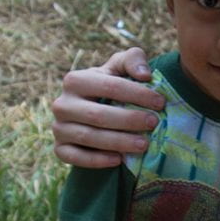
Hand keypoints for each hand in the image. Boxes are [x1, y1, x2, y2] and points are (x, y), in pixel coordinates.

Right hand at [52, 47, 164, 166]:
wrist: (93, 112)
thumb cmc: (111, 87)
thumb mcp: (121, 68)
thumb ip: (133, 60)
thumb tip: (145, 75)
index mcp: (75, 80)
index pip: (109, 86)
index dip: (137, 94)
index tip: (160, 102)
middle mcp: (62, 104)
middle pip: (98, 114)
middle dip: (129, 120)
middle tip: (154, 123)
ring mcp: (59, 127)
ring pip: (88, 137)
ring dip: (119, 142)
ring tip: (144, 144)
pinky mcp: (60, 149)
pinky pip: (75, 157)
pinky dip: (96, 160)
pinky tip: (119, 160)